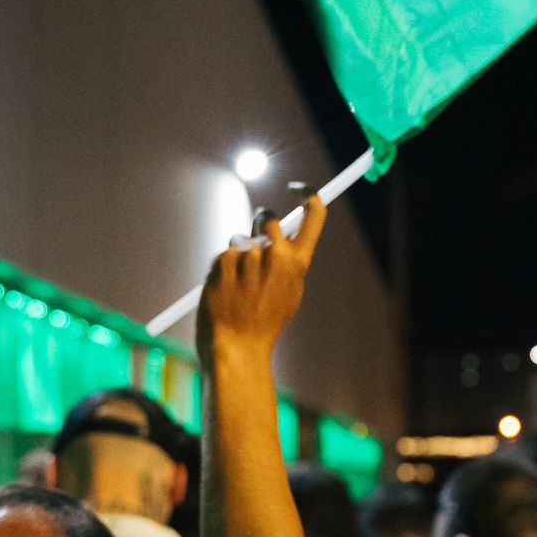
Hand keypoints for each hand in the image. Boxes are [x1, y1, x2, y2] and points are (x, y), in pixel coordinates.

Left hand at [197, 198, 325, 365]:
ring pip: (241, 239)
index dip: (309, 195)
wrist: (237, 347)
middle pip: (269, 218)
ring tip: (238, 287)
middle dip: (261, 224)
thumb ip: (289, 263)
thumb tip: (286, 236)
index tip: (300, 189)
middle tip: (254, 247)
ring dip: (239, 256)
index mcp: (298, 263)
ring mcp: (250, 256)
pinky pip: (224, 254)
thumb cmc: (264, 324)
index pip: (314, 213)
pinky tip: (226, 290)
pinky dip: (223, 268)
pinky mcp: (224, 260)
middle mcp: (276, 254)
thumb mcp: (289, 293)